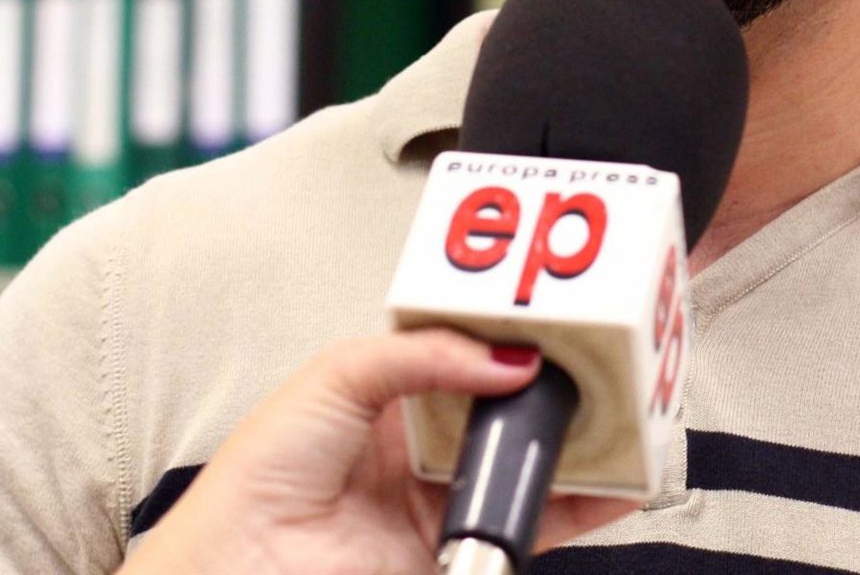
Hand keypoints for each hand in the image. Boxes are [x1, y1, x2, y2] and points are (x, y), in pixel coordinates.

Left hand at [122, 328, 636, 573]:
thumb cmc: (259, 476)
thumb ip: (423, 354)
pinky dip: (581, 505)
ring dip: (576, 439)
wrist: (239, 570)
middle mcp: (424, 442)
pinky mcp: (462, 551)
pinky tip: (614, 481)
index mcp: (392, 390)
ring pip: (529, 461)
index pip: (469, 348)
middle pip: (508, 403)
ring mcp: (445, 499)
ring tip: (620, 407)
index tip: (555, 310)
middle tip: (600, 354)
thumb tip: (505, 356)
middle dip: (555, 381)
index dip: (512, 330)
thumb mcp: (337, 375)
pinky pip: (535, 523)